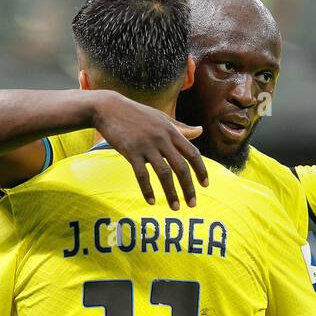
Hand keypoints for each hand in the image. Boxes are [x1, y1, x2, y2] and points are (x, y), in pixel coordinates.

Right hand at [93, 91, 208, 209]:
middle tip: (192, 204)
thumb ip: (181, 127)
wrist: (109, 108)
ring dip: (171, 193)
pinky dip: (147, 190)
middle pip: (181, 167)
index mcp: (171, 131)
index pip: (192, 153)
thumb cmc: (137, 114)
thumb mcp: (161, 118)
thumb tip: (200, 131)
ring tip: (175, 207)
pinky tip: (151, 201)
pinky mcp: (131, 151)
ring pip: (164, 174)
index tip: (205, 185)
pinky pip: (142, 175)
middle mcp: (162, 139)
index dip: (201, 170)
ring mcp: (146, 145)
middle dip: (189, 188)